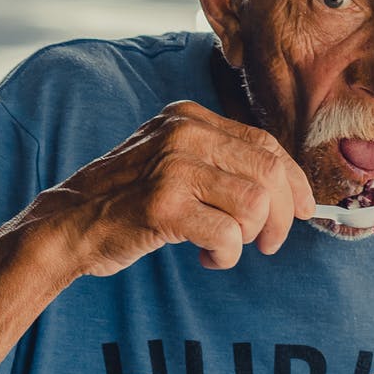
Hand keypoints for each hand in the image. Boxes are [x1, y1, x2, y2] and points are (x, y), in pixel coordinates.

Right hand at [27, 100, 315, 276]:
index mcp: (189, 117)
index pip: (265, 143)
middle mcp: (183, 134)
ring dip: (248, 238)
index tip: (305, 210)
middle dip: (282, 217)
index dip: (294, 181)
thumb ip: (220, 162)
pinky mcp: (162, 205)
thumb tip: (290, 190)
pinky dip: (226, 255)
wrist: (68, 224)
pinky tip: (205, 256)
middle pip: (268, 174)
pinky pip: (227, 234)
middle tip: (269, 244)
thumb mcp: (173, 161)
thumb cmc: (127, 200)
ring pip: (254, 206)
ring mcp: (172, 167)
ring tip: (224, 247)